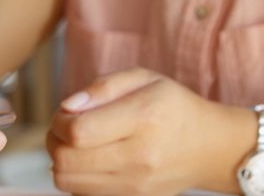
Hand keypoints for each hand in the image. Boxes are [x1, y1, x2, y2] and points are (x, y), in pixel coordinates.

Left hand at [47, 67, 254, 194]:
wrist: (209, 147)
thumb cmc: (170, 106)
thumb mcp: (142, 79)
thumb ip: (102, 87)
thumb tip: (68, 107)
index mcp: (144, 117)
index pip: (79, 132)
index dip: (59, 121)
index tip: (66, 112)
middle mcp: (141, 156)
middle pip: (67, 159)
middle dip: (54, 140)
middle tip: (65, 127)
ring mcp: (137, 184)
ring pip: (67, 181)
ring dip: (60, 160)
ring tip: (75, 143)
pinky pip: (81, 193)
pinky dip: (75, 176)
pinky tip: (88, 160)